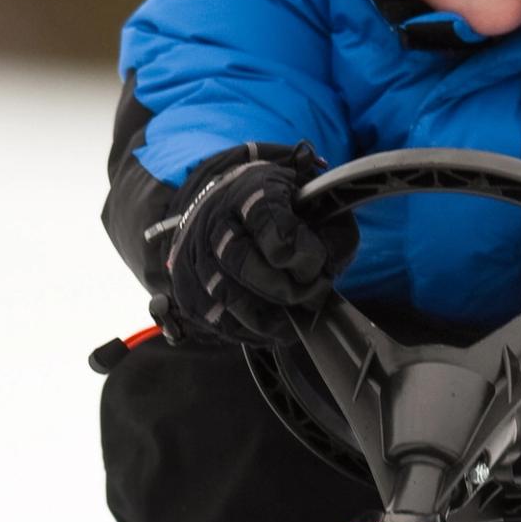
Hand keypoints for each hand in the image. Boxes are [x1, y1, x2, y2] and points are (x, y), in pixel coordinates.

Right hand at [163, 142, 358, 345]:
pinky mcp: (187, 288)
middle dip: (284, 288)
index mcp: (249, 190)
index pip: (270, 223)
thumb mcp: (315, 203)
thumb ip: (333, 231)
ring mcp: (195, 255)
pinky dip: (250, 332)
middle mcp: (213, 220)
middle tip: (308, 295)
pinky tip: (272, 326)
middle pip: (241, 261)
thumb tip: (328, 268)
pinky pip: (217, 321)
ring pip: (227, 295)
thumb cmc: (280, 209)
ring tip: (294, 317)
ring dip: (269, 316)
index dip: (302, 253)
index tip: (318, 264)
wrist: (224, 205)